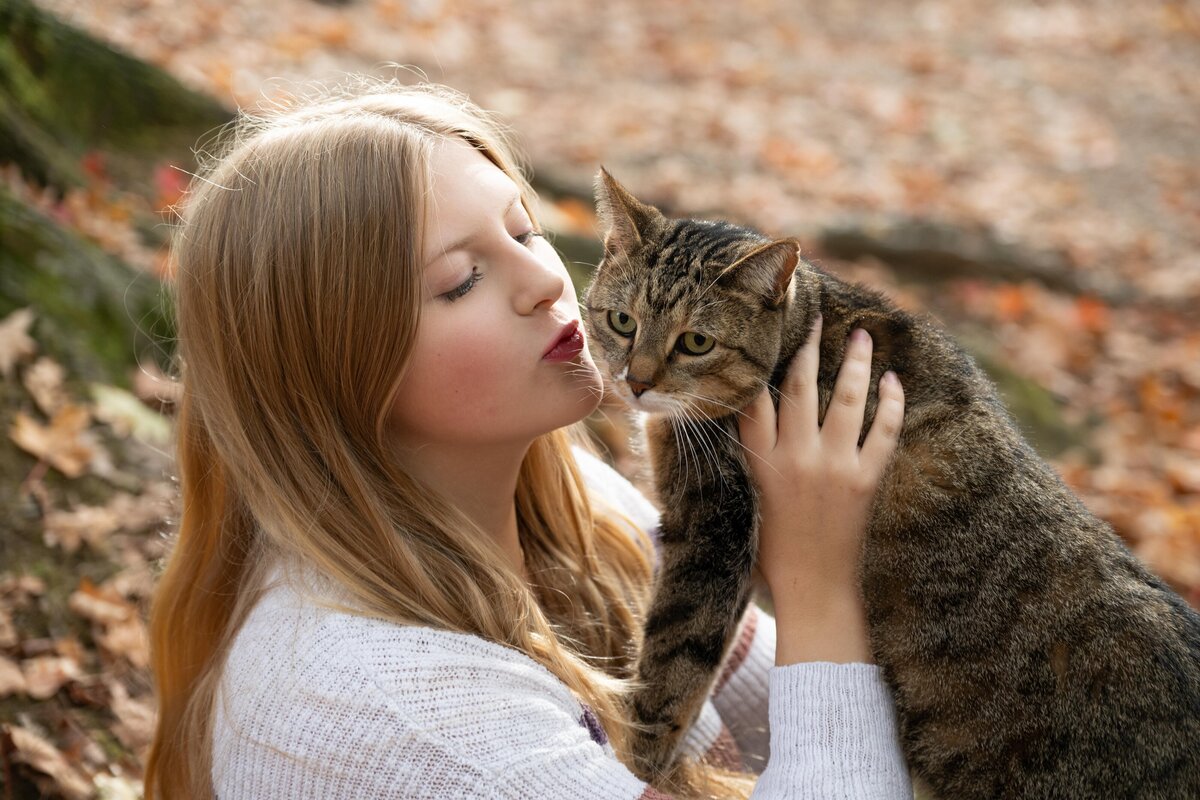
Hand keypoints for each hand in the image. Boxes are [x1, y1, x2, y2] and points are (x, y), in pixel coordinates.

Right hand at [738, 315, 904, 663]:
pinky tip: (893, 382)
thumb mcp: (743, 504)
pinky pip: (883, 431)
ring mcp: (833, 467)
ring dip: (855, 363)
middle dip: (810, 347)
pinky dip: (891, 403)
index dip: (760, 364)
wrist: (813, 591)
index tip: (766, 334)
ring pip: (846, 399)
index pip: (754, 400)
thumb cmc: (772, 555)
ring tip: (862, 337)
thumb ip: (741, 464)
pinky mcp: (865, 481)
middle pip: (802, 387)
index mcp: (759, 463)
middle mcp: (795, 457)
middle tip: (819, 317)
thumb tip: (731, 428)